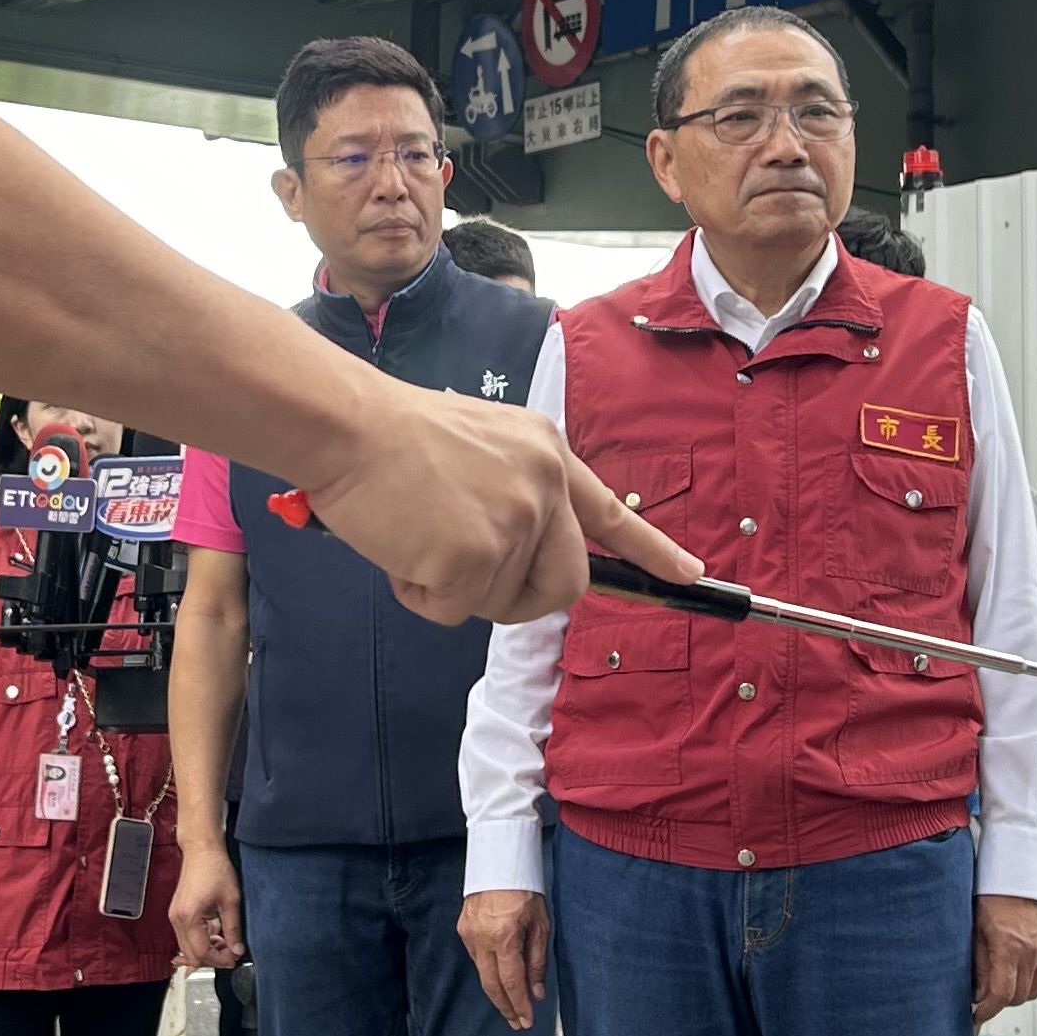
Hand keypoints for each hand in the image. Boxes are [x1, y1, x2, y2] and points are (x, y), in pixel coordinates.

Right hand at [171, 839, 243, 969]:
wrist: (202, 849)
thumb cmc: (215, 868)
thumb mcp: (231, 901)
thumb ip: (233, 929)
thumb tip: (237, 951)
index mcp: (189, 917)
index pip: (201, 953)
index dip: (219, 960)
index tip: (234, 959)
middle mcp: (177, 919)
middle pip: (191, 955)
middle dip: (212, 958)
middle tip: (231, 953)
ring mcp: (175, 917)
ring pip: (188, 948)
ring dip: (206, 949)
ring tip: (226, 941)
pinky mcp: (177, 913)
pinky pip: (187, 937)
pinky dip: (201, 940)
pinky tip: (216, 932)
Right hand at [301, 383, 703, 626]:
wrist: (347, 424)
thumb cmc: (390, 436)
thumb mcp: (478, 444)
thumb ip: (513, 491)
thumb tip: (516, 557)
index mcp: (547, 453)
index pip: (609, 511)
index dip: (651, 549)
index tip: (689, 573)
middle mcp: (545, 486)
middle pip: (565, 584)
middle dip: (521, 599)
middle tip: (467, 581)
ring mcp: (516, 522)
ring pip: (499, 602)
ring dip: (452, 589)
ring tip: (414, 535)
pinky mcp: (476, 557)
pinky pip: (454, 611)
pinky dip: (421, 595)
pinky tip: (400, 548)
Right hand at [459, 890, 550, 1030]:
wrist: (499, 863)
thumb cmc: (525, 892)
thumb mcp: (541, 925)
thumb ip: (537, 961)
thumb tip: (536, 992)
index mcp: (504, 937)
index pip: (511, 982)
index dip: (519, 1005)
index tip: (527, 1021)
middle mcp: (482, 939)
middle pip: (492, 985)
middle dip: (506, 1007)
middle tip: (517, 1023)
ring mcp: (468, 935)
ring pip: (482, 974)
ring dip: (497, 992)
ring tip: (512, 1006)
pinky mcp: (462, 931)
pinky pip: (477, 959)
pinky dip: (489, 972)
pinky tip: (500, 979)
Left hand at [973, 895, 1036, 1021]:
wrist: (1017, 875)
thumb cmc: (992, 897)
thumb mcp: (975, 930)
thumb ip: (978, 964)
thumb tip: (977, 992)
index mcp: (1008, 947)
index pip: (1001, 994)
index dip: (987, 1010)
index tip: (977, 1014)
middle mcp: (1030, 951)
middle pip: (1018, 996)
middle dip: (1000, 1003)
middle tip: (984, 998)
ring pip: (1033, 990)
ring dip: (1016, 994)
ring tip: (1000, 985)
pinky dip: (1029, 981)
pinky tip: (1016, 974)